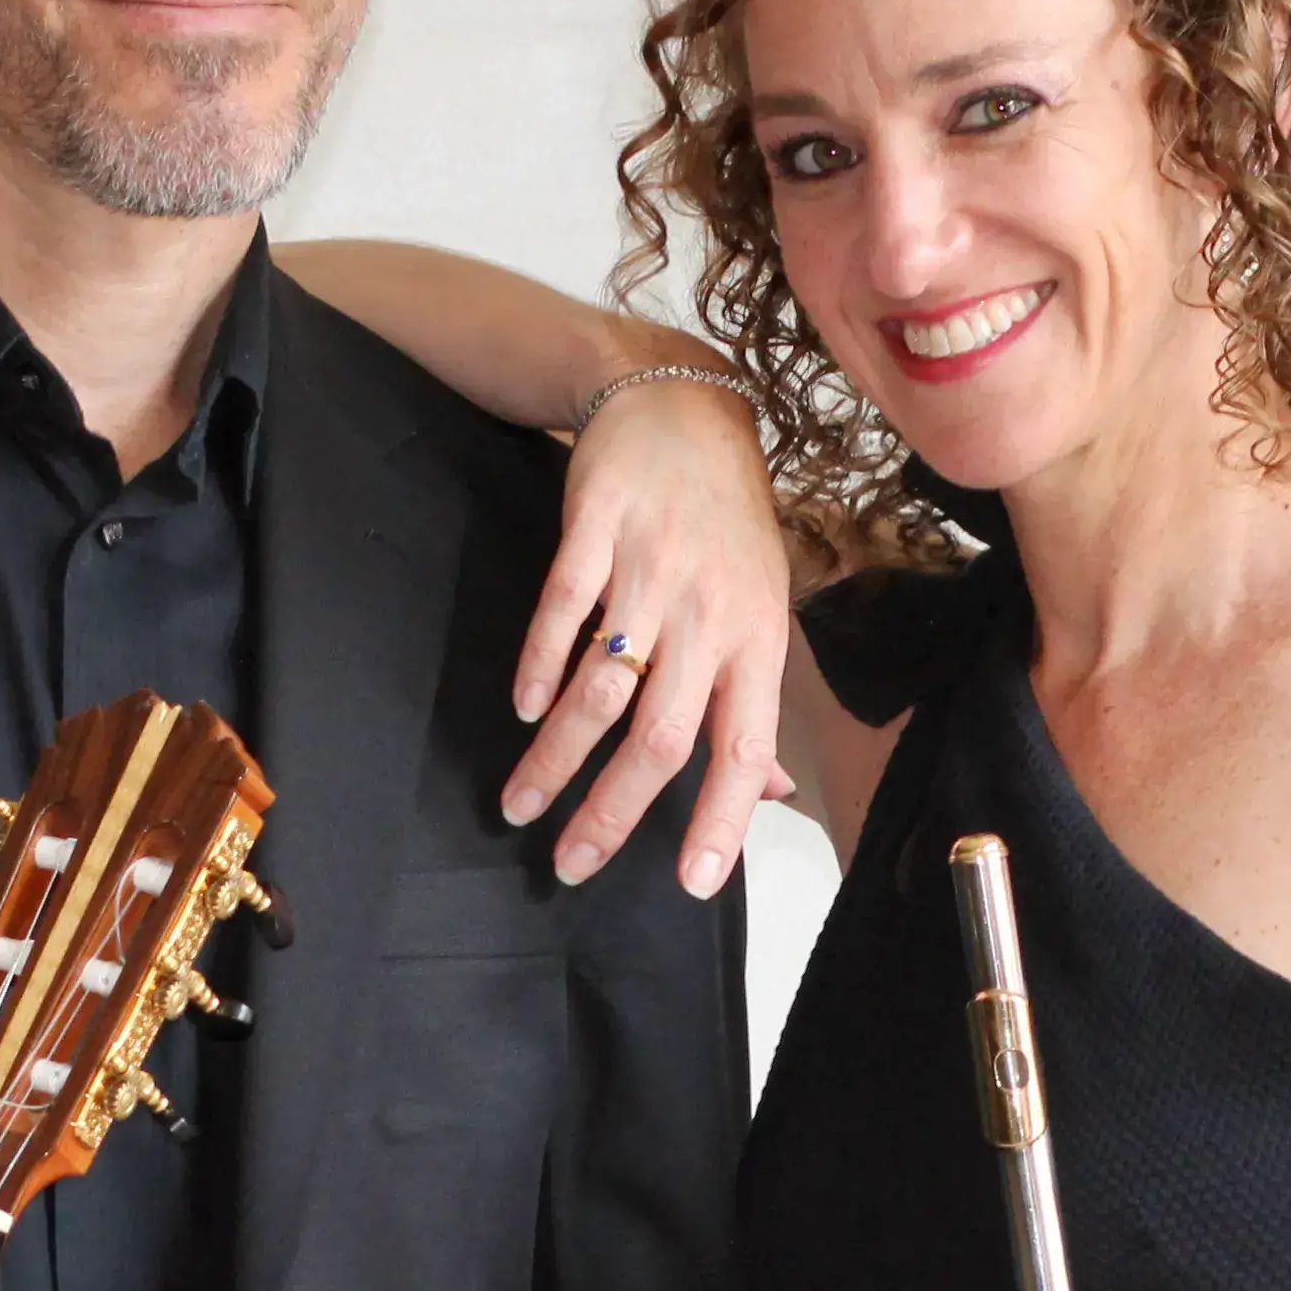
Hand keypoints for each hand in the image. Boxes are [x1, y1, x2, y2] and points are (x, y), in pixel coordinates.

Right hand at [497, 376, 794, 897]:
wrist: (680, 406)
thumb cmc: (725, 521)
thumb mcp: (758, 606)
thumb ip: (752, 700)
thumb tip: (768, 792)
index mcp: (757, 637)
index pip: (744, 745)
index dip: (722, 818)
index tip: (691, 883)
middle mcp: (709, 610)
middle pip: (662, 734)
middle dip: (614, 810)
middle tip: (571, 862)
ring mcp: (651, 568)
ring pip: (604, 687)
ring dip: (558, 757)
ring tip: (521, 803)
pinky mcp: (596, 528)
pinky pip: (562, 609)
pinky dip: (540, 665)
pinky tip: (525, 708)